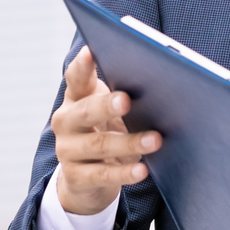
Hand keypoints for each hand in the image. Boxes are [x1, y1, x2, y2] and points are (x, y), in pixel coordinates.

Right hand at [49, 46, 162, 215]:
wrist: (85, 179)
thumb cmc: (105, 132)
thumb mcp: (111, 113)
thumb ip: (124, 98)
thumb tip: (163, 90)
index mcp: (76, 98)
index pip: (76, 77)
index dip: (82, 65)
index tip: (91, 51)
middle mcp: (66, 121)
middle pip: (85, 111)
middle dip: (106, 105)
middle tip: (126, 100)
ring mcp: (67, 150)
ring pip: (98, 145)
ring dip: (129, 142)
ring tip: (155, 140)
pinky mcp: (75, 177)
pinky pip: (102, 175)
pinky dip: (124, 172)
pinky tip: (142, 170)